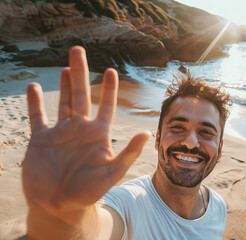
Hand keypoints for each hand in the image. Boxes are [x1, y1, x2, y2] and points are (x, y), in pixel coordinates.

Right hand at [22, 46, 149, 224]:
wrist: (60, 206)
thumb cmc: (89, 192)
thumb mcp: (112, 172)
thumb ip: (129, 152)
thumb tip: (147, 132)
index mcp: (98, 133)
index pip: (106, 105)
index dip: (109, 88)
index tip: (111, 70)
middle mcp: (80, 129)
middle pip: (81, 95)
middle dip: (80, 72)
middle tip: (78, 50)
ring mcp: (60, 133)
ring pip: (62, 101)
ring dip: (63, 83)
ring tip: (65, 66)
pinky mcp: (41, 140)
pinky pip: (37, 116)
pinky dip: (34, 102)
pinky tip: (34, 87)